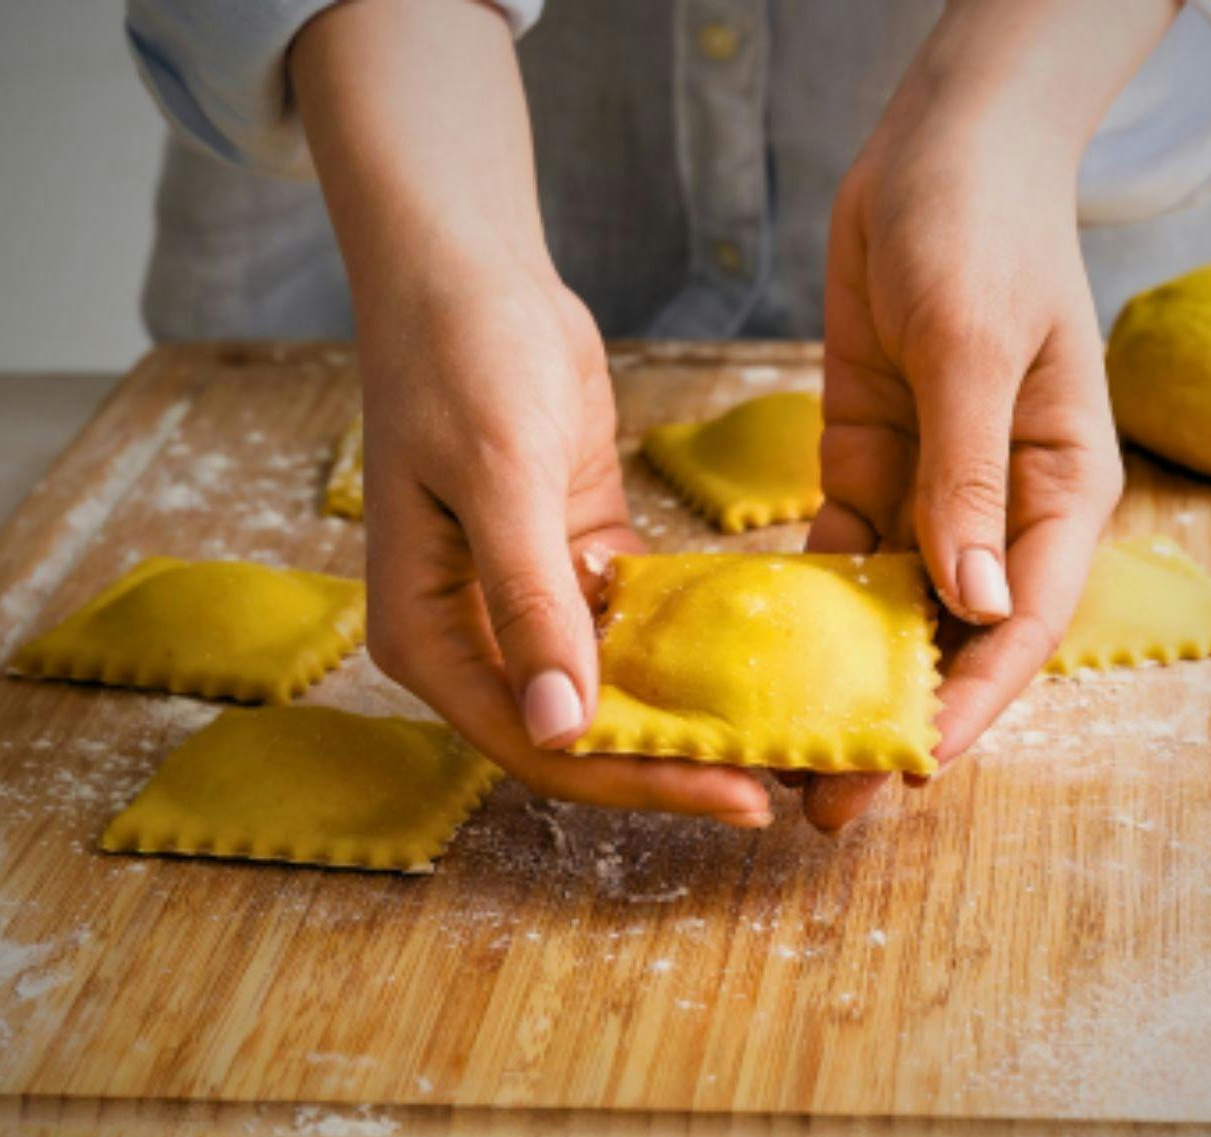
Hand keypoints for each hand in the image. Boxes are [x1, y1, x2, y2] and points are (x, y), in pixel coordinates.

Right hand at [357, 267, 769, 825]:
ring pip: (613, 686)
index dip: (638, 780)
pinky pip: (635, 625)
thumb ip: (528, 603)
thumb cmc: (458, 359)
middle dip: (673, 761)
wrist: (470, 270)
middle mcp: (474, 635)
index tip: (737, 791)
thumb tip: (559, 728)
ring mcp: (525, 601)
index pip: (540, 745)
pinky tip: (758, 659)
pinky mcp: (576, 559)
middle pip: (581, 733)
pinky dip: (687, 643)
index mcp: (430, 636)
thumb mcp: (499, 479)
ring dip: (686, 710)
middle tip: (778, 780)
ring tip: (780, 734)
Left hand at [803, 0, 1172, 831]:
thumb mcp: (977, 349)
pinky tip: (759, 657)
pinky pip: (841, 552)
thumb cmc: (986, 229)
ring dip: (844, 681)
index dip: (975, 699)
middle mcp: (1001, 507)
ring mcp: (934, 490)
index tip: (915, 763)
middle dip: (898, 717)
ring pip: (891, 611)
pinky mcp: (870, 463)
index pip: (1022, 622)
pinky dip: (806, 605)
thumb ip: (971, 475)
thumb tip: (973, 603)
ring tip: (786, 755)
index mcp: (1060, 489)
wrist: (936, 149)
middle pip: (955, 637)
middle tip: (835, 800)